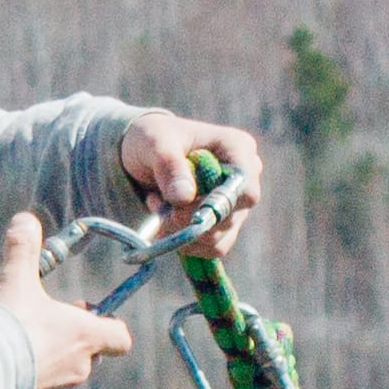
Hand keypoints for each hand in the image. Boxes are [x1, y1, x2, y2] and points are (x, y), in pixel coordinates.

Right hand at [0, 211, 132, 388]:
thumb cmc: (6, 327)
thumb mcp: (15, 280)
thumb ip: (23, 248)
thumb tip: (25, 218)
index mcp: (85, 337)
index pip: (120, 338)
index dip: (109, 327)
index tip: (87, 316)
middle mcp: (79, 370)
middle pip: (88, 356)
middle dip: (70, 342)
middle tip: (41, 325)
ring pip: (62, 380)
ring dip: (48, 367)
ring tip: (16, 352)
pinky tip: (2, 378)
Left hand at [117, 110, 266, 231]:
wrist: (143, 158)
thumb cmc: (152, 140)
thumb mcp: (152, 142)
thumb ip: (168, 165)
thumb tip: (184, 197)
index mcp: (237, 147)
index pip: (244, 185)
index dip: (216, 202)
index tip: (180, 204)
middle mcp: (245, 177)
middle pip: (229, 216)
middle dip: (188, 218)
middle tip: (159, 205)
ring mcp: (237, 205)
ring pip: (219, 236)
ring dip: (180, 230)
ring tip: (159, 205)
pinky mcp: (225, 227)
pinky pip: (212, 248)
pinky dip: (184, 241)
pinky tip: (167, 218)